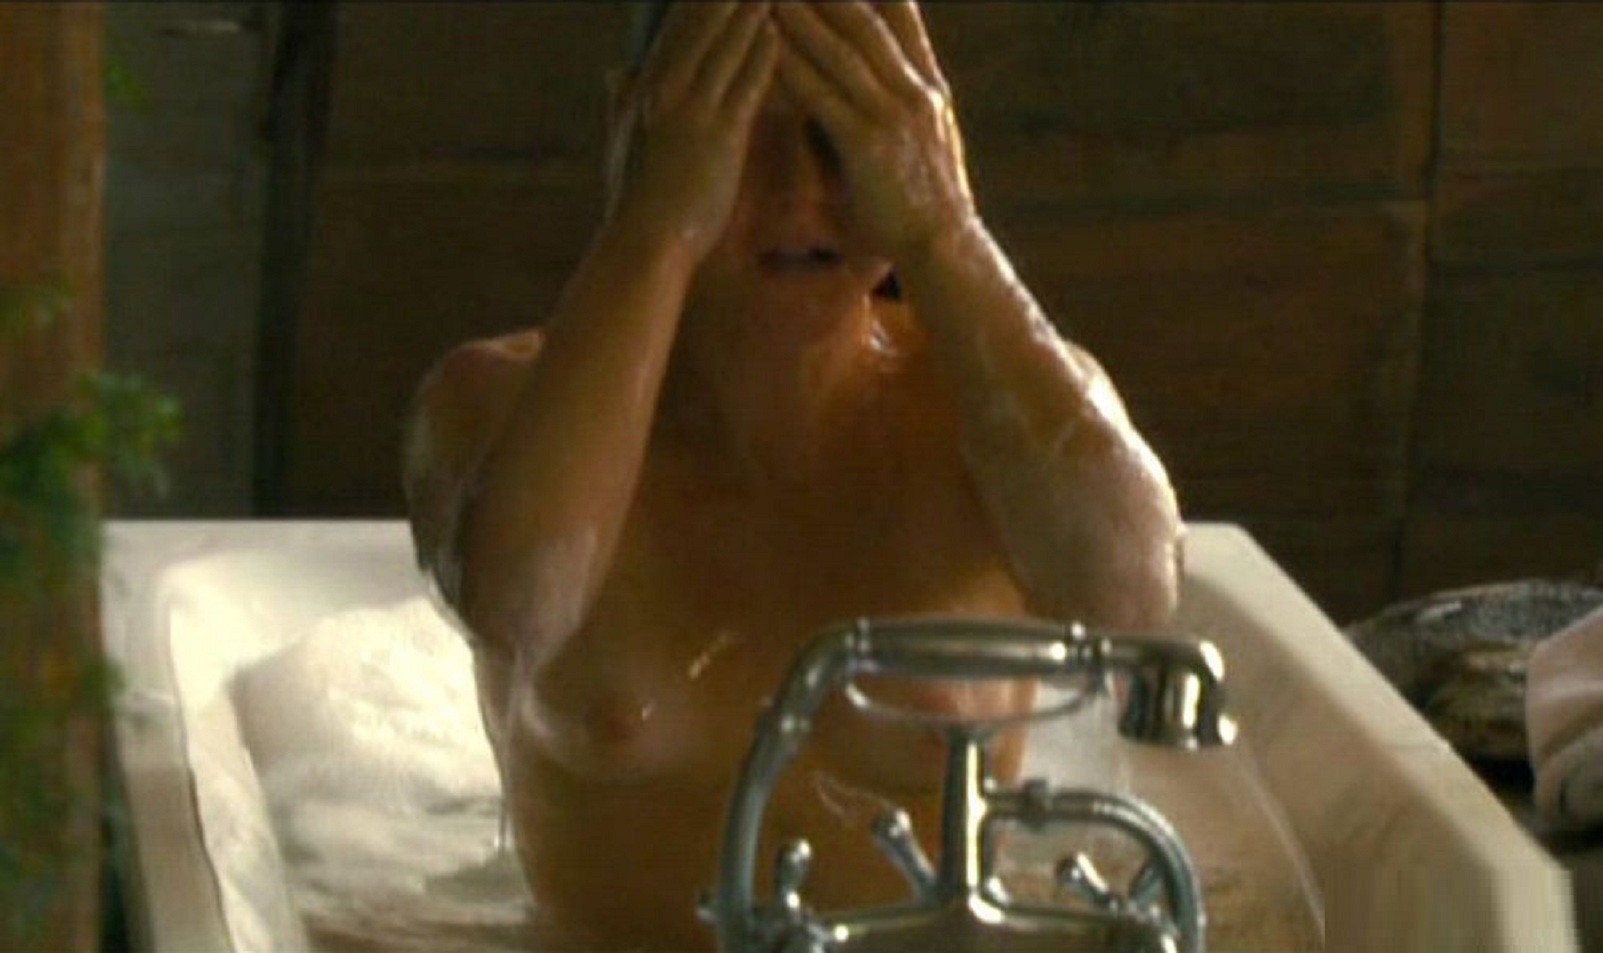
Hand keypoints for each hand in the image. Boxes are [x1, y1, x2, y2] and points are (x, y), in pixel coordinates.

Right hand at [604, 2, 778, 263]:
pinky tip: (778, 31)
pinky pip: (745, 86)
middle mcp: (665, 92)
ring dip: (749, 9)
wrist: (643, 244)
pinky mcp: (718, 137)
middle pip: (699, 24)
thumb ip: (621, 101)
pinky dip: (761, 55)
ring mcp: (691, 112)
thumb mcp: (620, 142)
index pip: (675, 30)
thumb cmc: (634, 201)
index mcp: (644, 90)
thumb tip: (616, 70)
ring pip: (725, 47)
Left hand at [772, 2, 974, 262]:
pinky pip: (823, 97)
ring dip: (803, 15)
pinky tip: (768, 48)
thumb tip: (869, 87)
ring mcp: (893, 116)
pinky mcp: (868, 145)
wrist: (944, 247)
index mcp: (928, 88)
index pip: (902, 17)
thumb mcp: (925, 142)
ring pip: (841, 51)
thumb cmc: (926, 203)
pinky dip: (794, 68)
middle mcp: (914, 91)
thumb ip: (900, 108)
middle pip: (867, 21)